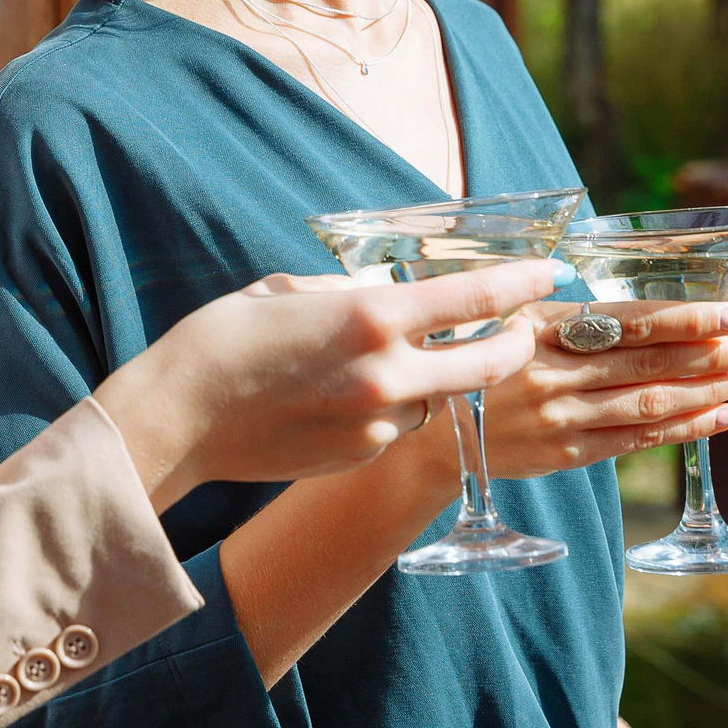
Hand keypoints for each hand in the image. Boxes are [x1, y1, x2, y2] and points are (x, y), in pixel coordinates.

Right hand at [94, 259, 559, 508]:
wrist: (178, 417)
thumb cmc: (222, 339)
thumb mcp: (290, 289)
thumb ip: (349, 293)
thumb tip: (381, 295)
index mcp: (372, 316)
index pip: (476, 298)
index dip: (522, 282)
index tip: (550, 272)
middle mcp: (387, 373)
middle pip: (490, 363)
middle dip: (517, 344)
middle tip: (524, 330)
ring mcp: (377, 422)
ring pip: (441, 400)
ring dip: (439, 382)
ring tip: (400, 361)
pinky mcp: (360, 455)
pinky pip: (397, 427)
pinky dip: (393, 409)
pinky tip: (346, 397)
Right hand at [471, 300, 727, 481]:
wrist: (434, 435)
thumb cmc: (480, 360)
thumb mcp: (510, 318)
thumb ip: (569, 309)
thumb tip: (641, 301)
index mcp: (542, 326)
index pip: (631, 321)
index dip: (688, 318)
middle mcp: (553, 372)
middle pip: (649, 361)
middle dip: (711, 353)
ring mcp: (561, 416)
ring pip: (650, 402)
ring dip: (706, 389)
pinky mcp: (567, 453)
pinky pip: (637, 440)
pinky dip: (684, 427)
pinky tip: (719, 415)